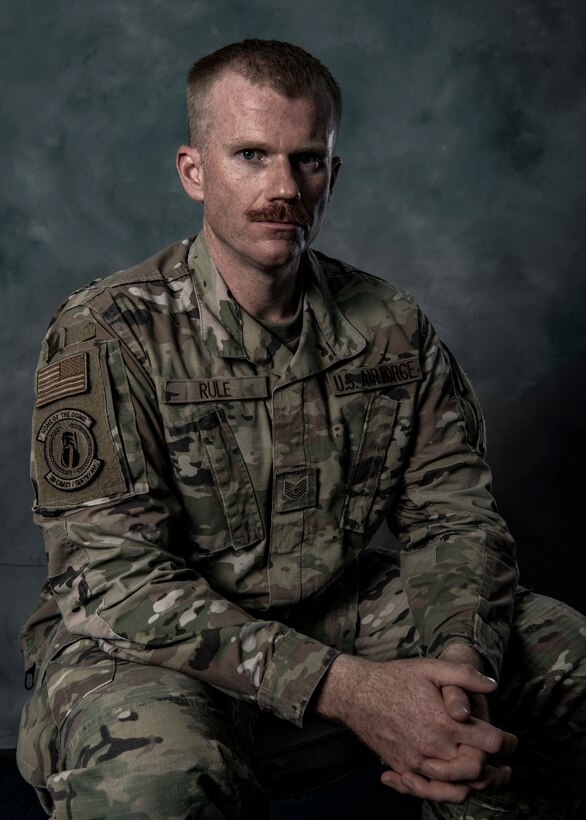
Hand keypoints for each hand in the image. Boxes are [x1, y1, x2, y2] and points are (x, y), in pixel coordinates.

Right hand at [315, 654, 516, 802]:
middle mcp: (433, 747)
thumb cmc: (394, 678)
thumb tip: (493, 685)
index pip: (489, 743)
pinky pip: (429, 790)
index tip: (512, 741)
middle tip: (505, 766)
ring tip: (485, 777)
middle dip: (495, 769)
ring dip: (474, 783)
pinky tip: (454, 784)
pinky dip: (445, 791)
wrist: (356, 694)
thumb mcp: (430, 667)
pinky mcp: (402, 768)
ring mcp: (416, 762)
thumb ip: (464, 675)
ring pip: (455, 787)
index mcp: (444, 722)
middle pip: (476, 771)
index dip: (507, 743)